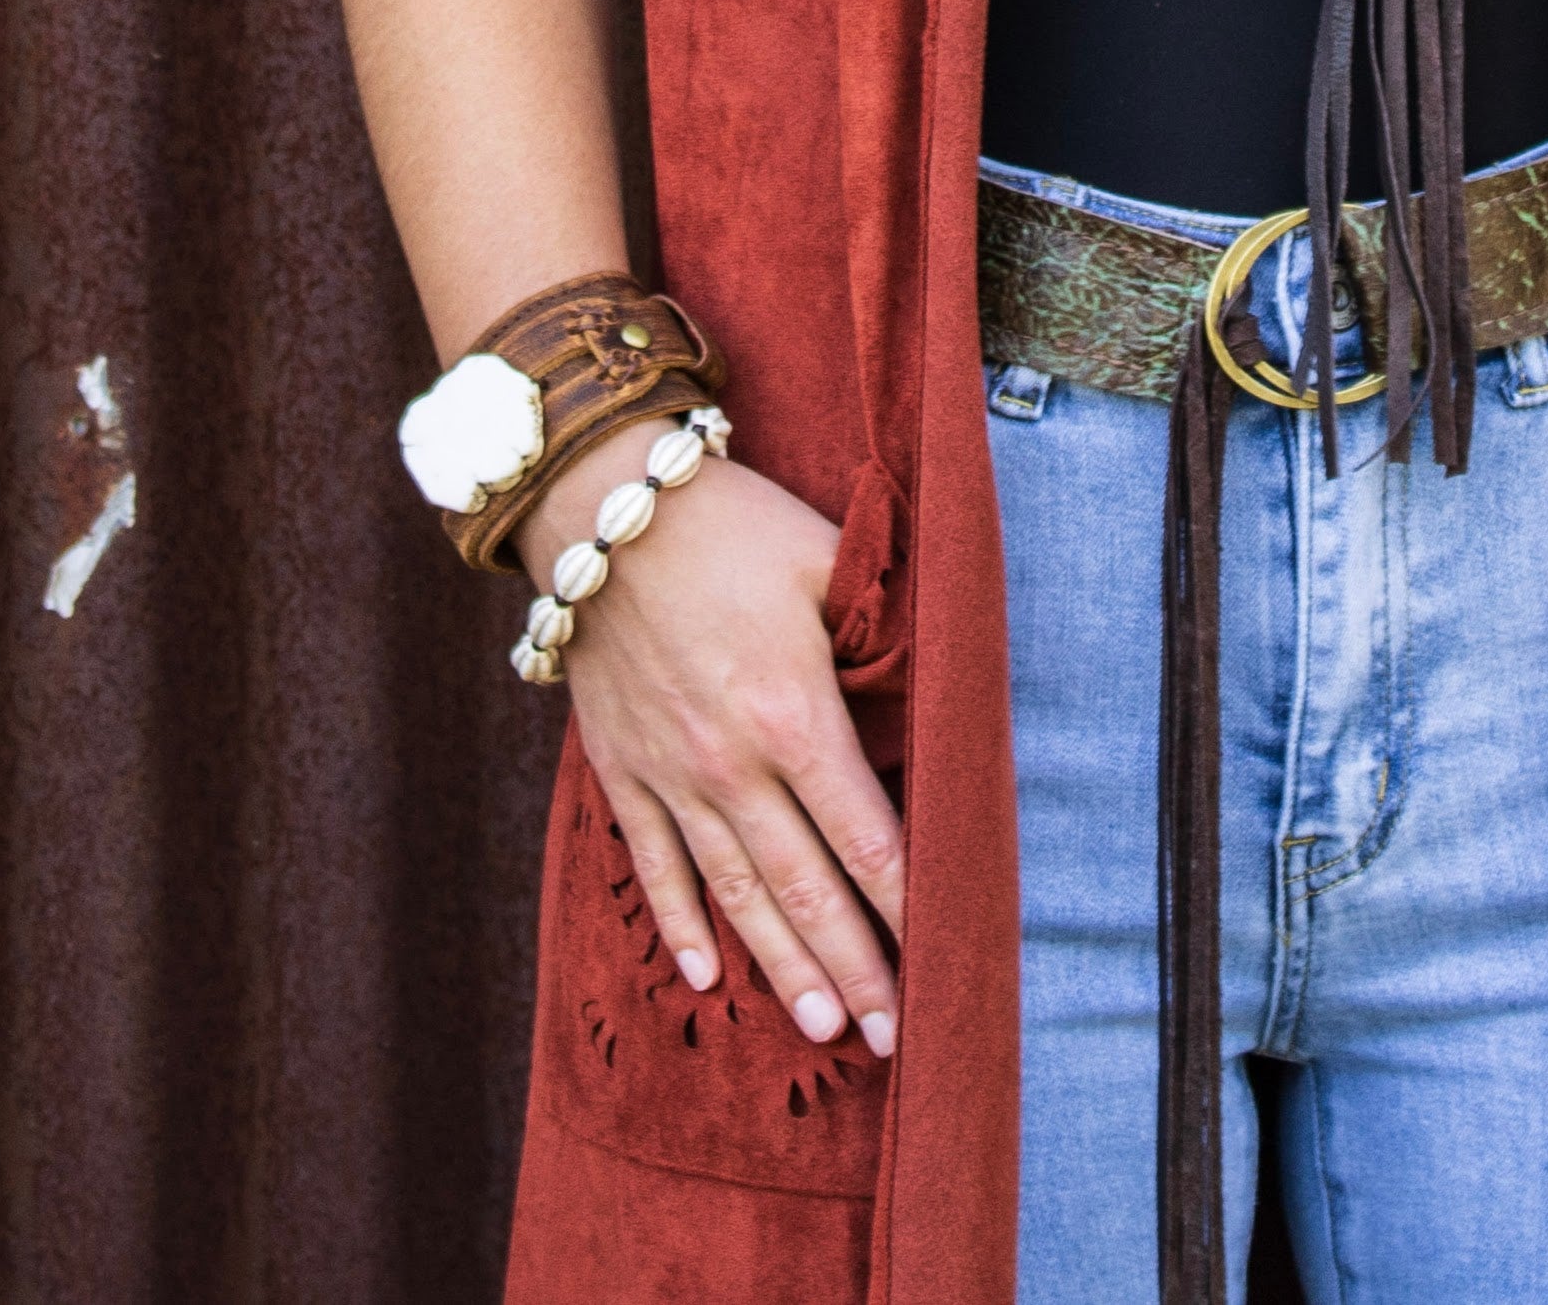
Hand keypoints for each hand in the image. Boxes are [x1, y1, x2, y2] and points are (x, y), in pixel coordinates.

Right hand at [526, 434, 903, 1055]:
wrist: (608, 510)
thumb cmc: (735, 527)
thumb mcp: (829, 562)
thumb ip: (883, 629)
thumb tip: (935, 680)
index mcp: (795, 717)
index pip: (866, 837)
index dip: (906, 905)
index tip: (939, 964)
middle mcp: (733, 766)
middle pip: (806, 888)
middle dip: (855, 968)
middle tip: (892, 1038)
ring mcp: (671, 776)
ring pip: (736, 894)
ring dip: (781, 967)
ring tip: (822, 1030)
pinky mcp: (622, 769)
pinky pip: (653, 864)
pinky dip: (681, 922)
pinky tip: (704, 975)